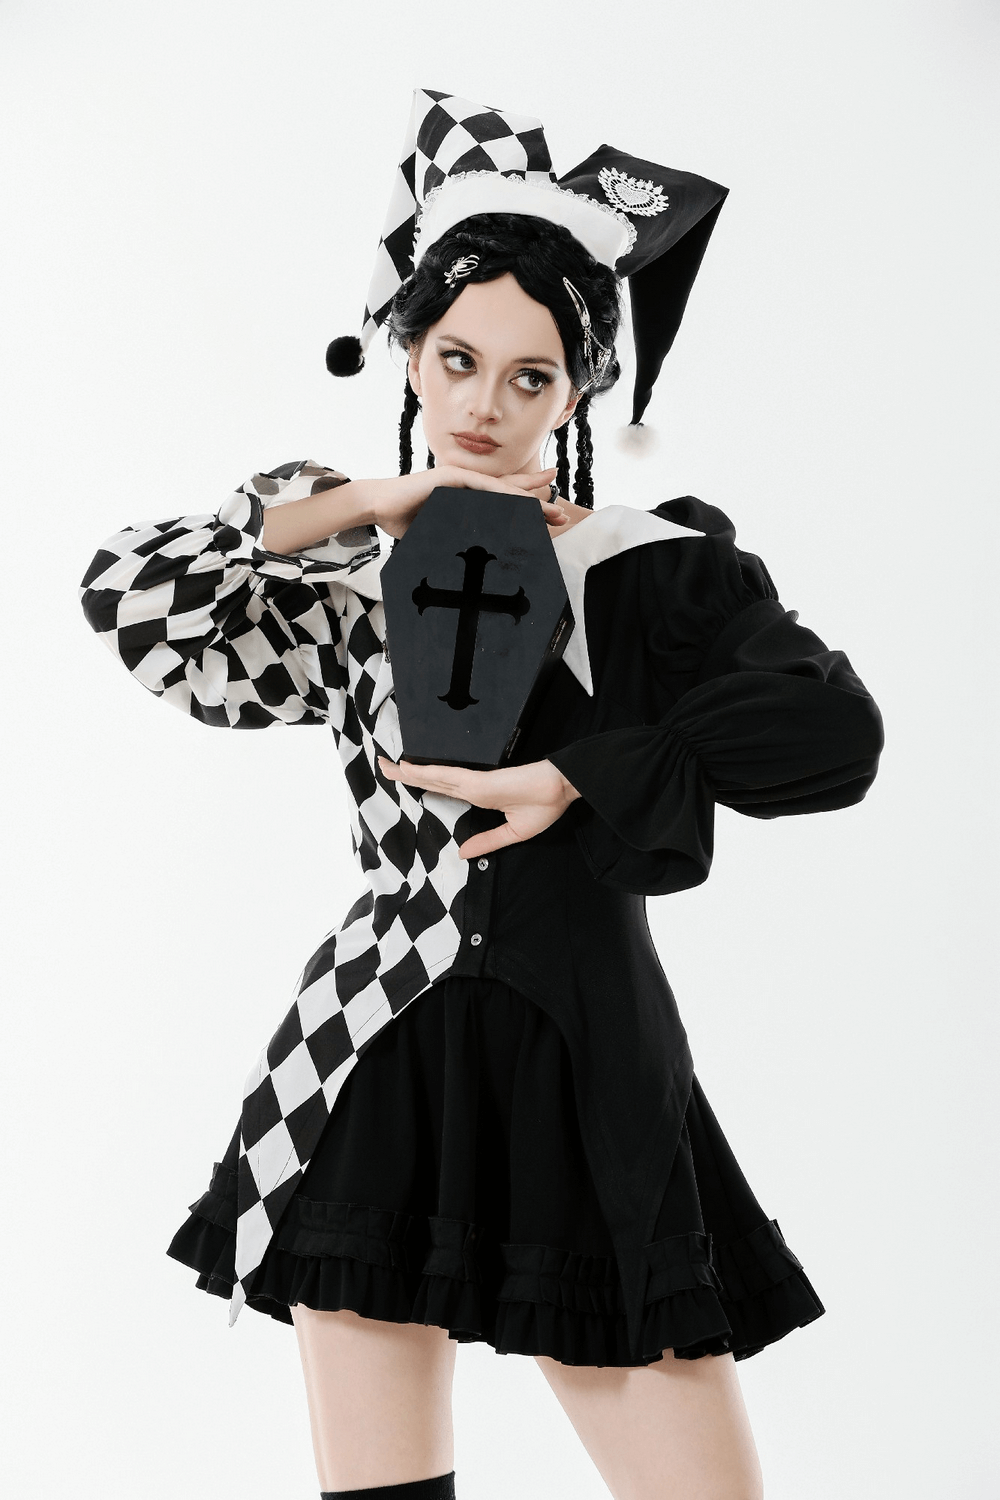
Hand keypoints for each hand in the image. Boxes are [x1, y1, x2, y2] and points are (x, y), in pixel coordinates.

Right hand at [348, 465, 567, 540]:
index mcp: (468, 498)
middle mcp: (468, 486)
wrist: (379, 506)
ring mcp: (461, 480)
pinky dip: (501, 494)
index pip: (503, 501)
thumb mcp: (440, 534)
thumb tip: (475, 564)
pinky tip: (520, 500)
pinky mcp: (450, 477)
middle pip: (510, 493)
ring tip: (549, 509)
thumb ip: (458, 540)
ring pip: (501, 490)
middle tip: (561, 514)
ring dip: (527, 500)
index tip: (550, 515)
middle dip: (537, 502)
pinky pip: (481, 487)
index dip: (527, 507)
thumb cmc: (405, 522)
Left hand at [376, 755, 581, 858]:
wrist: (563, 789)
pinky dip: (426, 772)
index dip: (422, 781)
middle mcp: (472, 786)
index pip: (443, 787)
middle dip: (406, 774)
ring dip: (408, 771)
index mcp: (479, 795)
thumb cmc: (545, 806)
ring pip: (434, 776)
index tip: (403, 776)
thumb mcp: (513, 834)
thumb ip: (487, 842)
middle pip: (432, 778)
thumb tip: (462, 854)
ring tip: (386, 765)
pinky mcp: (480, 782)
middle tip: (383, 765)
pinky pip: (447, 776)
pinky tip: (409, 768)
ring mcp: (474, 783)